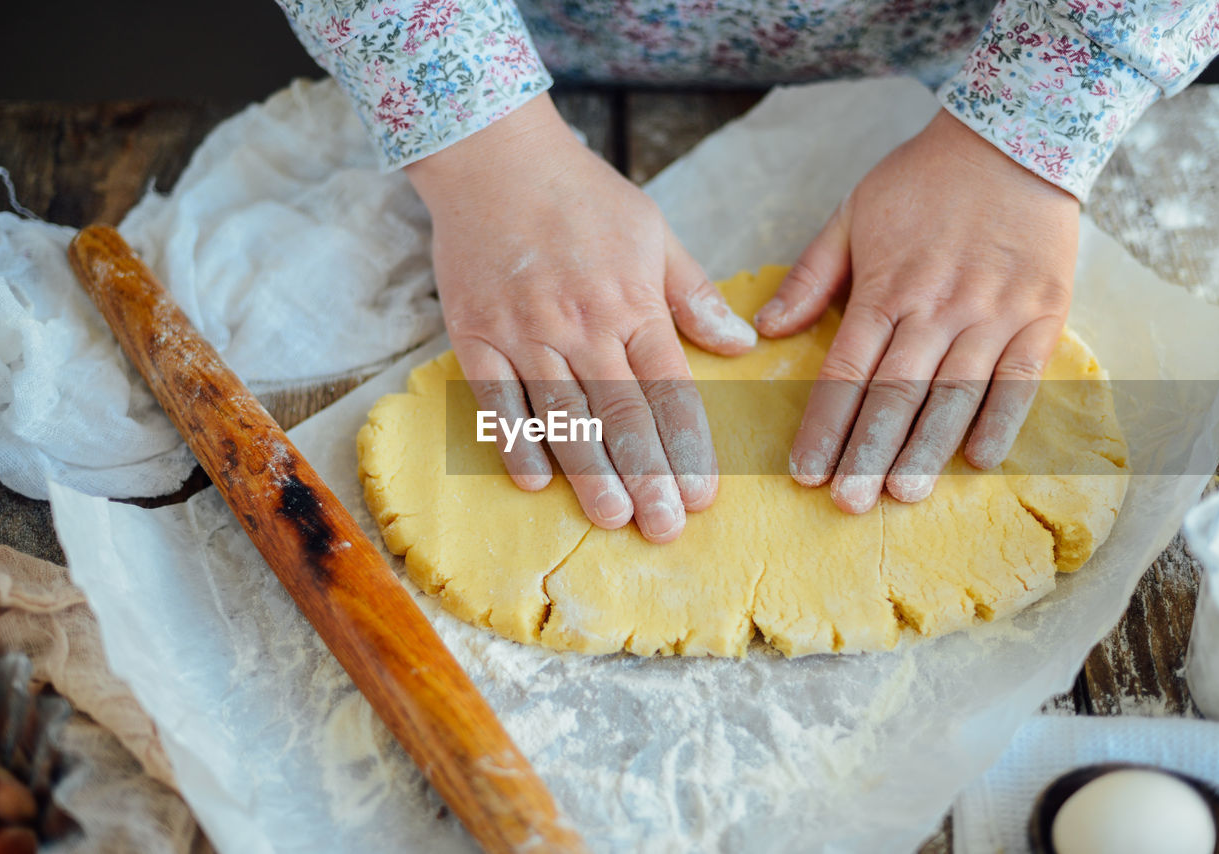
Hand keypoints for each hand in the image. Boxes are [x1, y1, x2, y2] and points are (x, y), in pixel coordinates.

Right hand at [405, 94, 755, 541]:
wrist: (495, 159)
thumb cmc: (582, 196)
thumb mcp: (654, 233)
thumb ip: (694, 296)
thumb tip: (743, 346)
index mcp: (631, 302)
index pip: (668, 388)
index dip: (688, 447)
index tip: (703, 495)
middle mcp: (581, 324)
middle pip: (620, 413)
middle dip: (646, 476)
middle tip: (664, 527)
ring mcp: (524, 332)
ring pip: (564, 416)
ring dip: (590, 472)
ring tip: (613, 518)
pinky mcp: (475, 335)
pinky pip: (497, 400)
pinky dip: (515, 441)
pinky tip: (534, 482)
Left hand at [755, 109, 1078, 511]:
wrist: (1016, 137)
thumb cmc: (923, 181)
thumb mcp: (852, 214)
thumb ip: (811, 276)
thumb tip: (766, 329)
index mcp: (886, 287)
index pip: (847, 372)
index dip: (824, 426)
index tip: (805, 470)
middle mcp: (937, 307)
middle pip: (896, 394)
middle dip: (868, 453)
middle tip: (848, 502)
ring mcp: (993, 313)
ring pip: (954, 394)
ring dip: (927, 448)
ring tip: (902, 493)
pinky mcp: (1041, 314)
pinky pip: (1020, 379)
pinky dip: (1001, 420)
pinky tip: (978, 460)